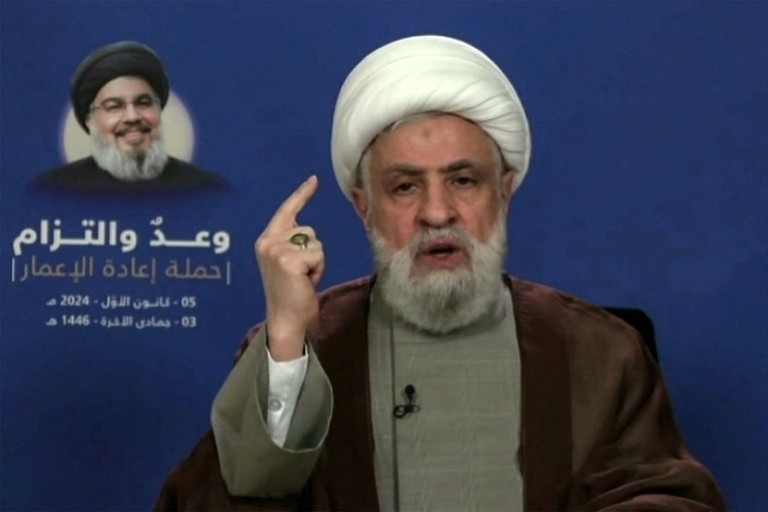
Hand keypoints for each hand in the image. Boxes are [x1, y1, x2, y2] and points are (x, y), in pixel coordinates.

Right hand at [255, 176, 323, 360]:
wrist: (285, 319)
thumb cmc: (291, 293)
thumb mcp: (288, 263)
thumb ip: (292, 244)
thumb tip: (308, 233)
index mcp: (266, 241)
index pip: (287, 211)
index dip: (302, 194)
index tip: (315, 179)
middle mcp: (268, 242)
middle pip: (308, 230)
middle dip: (312, 251)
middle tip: (302, 274)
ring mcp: (277, 250)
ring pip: (315, 242)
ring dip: (316, 262)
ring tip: (303, 279)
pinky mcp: (289, 260)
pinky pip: (318, 255)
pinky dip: (318, 270)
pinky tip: (306, 282)